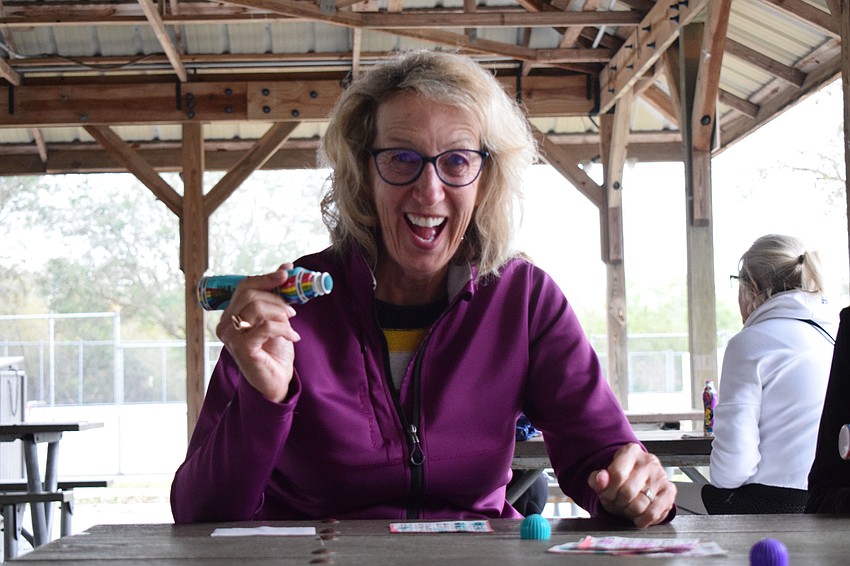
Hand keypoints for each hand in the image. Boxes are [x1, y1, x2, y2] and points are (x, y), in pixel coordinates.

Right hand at [216, 264, 301, 402]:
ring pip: (256, 308)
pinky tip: (292, 336)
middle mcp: (226, 325)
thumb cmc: (274, 350)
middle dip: (276, 298)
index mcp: (231, 315)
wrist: (276, 380)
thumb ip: (276, 295)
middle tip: (291, 310)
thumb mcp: (276, 317)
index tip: (286, 273)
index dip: (266, 278)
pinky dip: (284, 328)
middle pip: (250, 295)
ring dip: (280, 314)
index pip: (244, 287)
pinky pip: (265, 326)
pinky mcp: (242, 348)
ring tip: (291, 324)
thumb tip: (284, 268)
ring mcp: (231, 337)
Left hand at [587, 443, 675, 527]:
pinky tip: (638, 516)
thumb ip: (597, 479)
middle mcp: (648, 461)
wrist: (639, 481)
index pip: (617, 474)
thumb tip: (600, 479)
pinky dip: (643, 519)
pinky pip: (654, 513)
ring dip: (629, 512)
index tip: (606, 495)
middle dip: (618, 503)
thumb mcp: (603, 478)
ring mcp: (661, 476)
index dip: (608, 491)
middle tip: (617, 502)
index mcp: (630, 452)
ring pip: (640, 505)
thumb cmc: (621, 479)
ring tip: (627, 507)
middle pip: (628, 491)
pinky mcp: (670, 491)